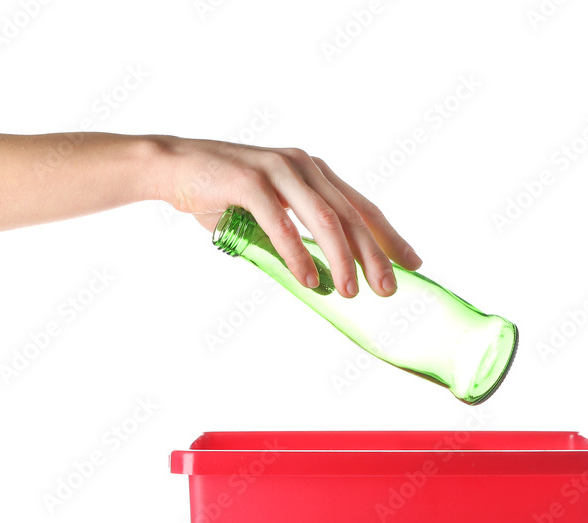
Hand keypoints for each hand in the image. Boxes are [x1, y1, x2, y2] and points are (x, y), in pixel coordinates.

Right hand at [155, 138, 422, 296]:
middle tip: (388, 290)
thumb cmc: (224, 195)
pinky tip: (309, 279)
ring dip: (341, 258)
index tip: (413, 264)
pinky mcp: (249, 179)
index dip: (390, 237)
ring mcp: (278, 169)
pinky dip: (297, 253)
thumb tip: (327, 278)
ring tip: (351, 291)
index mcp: (315, 174)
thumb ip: (299, 238)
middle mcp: (304, 166)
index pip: (362, 208)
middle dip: (374, 255)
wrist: (173, 168)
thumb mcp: (271, 217)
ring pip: (323, 217)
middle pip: (351, 215)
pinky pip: (281, 222)